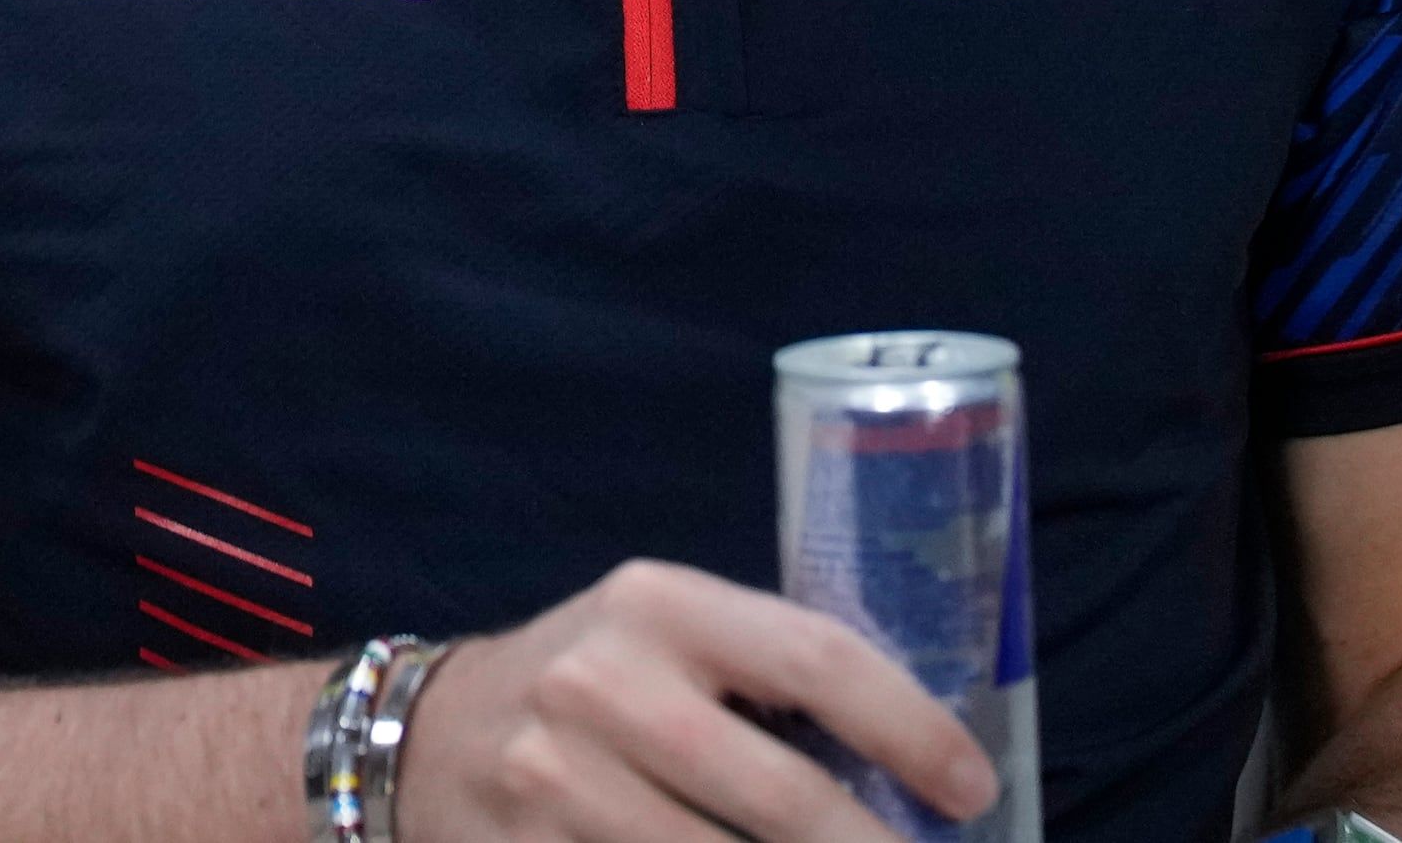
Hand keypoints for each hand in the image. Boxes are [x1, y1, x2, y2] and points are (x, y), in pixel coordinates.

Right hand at [392, 559, 997, 842]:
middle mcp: (605, 683)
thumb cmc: (588, 685)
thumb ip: (760, 672)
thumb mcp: (659, 636)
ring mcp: (560, 779)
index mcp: (657, 604)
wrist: (428, 739)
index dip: (911, 729)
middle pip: (785, 797)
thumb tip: (921, 755)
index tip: (972, 786)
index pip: (815, 658)